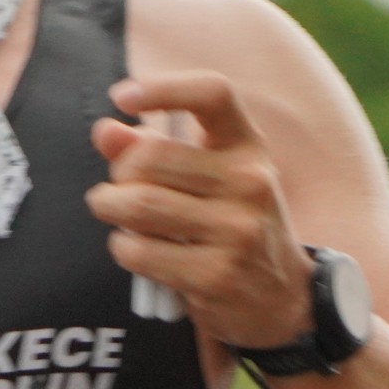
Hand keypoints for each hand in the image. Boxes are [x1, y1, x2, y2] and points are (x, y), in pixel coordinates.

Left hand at [85, 73, 316, 348]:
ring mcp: (238, 231)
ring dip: (111, 209)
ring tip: (117, 216)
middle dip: (118, 175)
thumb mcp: (210, 181)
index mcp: (249, 149)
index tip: (123, 97)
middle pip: (149, 157)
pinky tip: (138, 251)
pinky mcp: (217, 275)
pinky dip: (124, 248)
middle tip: (119, 190)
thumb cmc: (234, 227)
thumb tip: (105, 131)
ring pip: (139, 204)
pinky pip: (139, 250)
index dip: (163, 88)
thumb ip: (154, 151)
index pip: (213, 94)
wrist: (284, 300)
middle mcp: (252, 183)